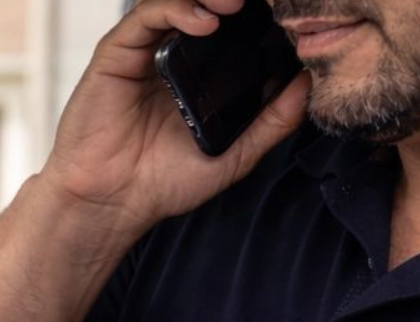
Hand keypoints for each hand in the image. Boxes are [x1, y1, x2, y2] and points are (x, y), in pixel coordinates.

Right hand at [40, 0, 309, 232]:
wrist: (111, 202)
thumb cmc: (162, 182)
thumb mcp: (234, 154)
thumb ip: (273, 121)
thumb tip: (308, 82)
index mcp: (199, 75)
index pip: (232, 28)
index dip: (258, 17)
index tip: (288, 16)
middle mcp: (172, 56)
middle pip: (205, 6)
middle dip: (237, 0)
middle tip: (268, 2)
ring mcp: (144, 51)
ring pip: (176, 0)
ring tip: (238, 4)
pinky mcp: (116, 53)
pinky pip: (146, 16)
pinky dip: (178, 9)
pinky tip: (205, 22)